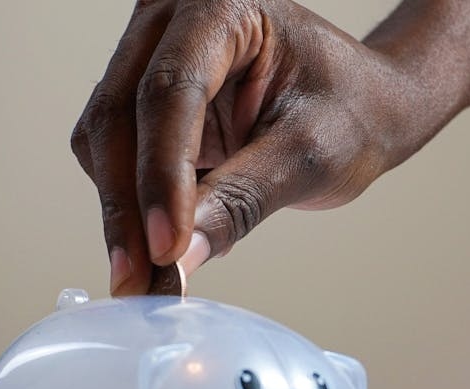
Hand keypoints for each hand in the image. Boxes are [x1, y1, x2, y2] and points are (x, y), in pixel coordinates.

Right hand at [72, 0, 469, 294]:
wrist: (364, 105)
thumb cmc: (352, 113)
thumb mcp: (309, 156)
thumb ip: (241, 201)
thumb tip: (177, 258)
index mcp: (223, 7)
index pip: (171, 92)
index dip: (161, 176)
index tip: (166, 247)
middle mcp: (173, 19)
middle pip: (121, 114)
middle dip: (128, 206)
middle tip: (138, 280)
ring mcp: (151, 54)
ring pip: (105, 137)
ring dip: (121, 212)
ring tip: (147, 278)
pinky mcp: (144, 97)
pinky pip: (114, 153)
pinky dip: (130, 204)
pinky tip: (155, 247)